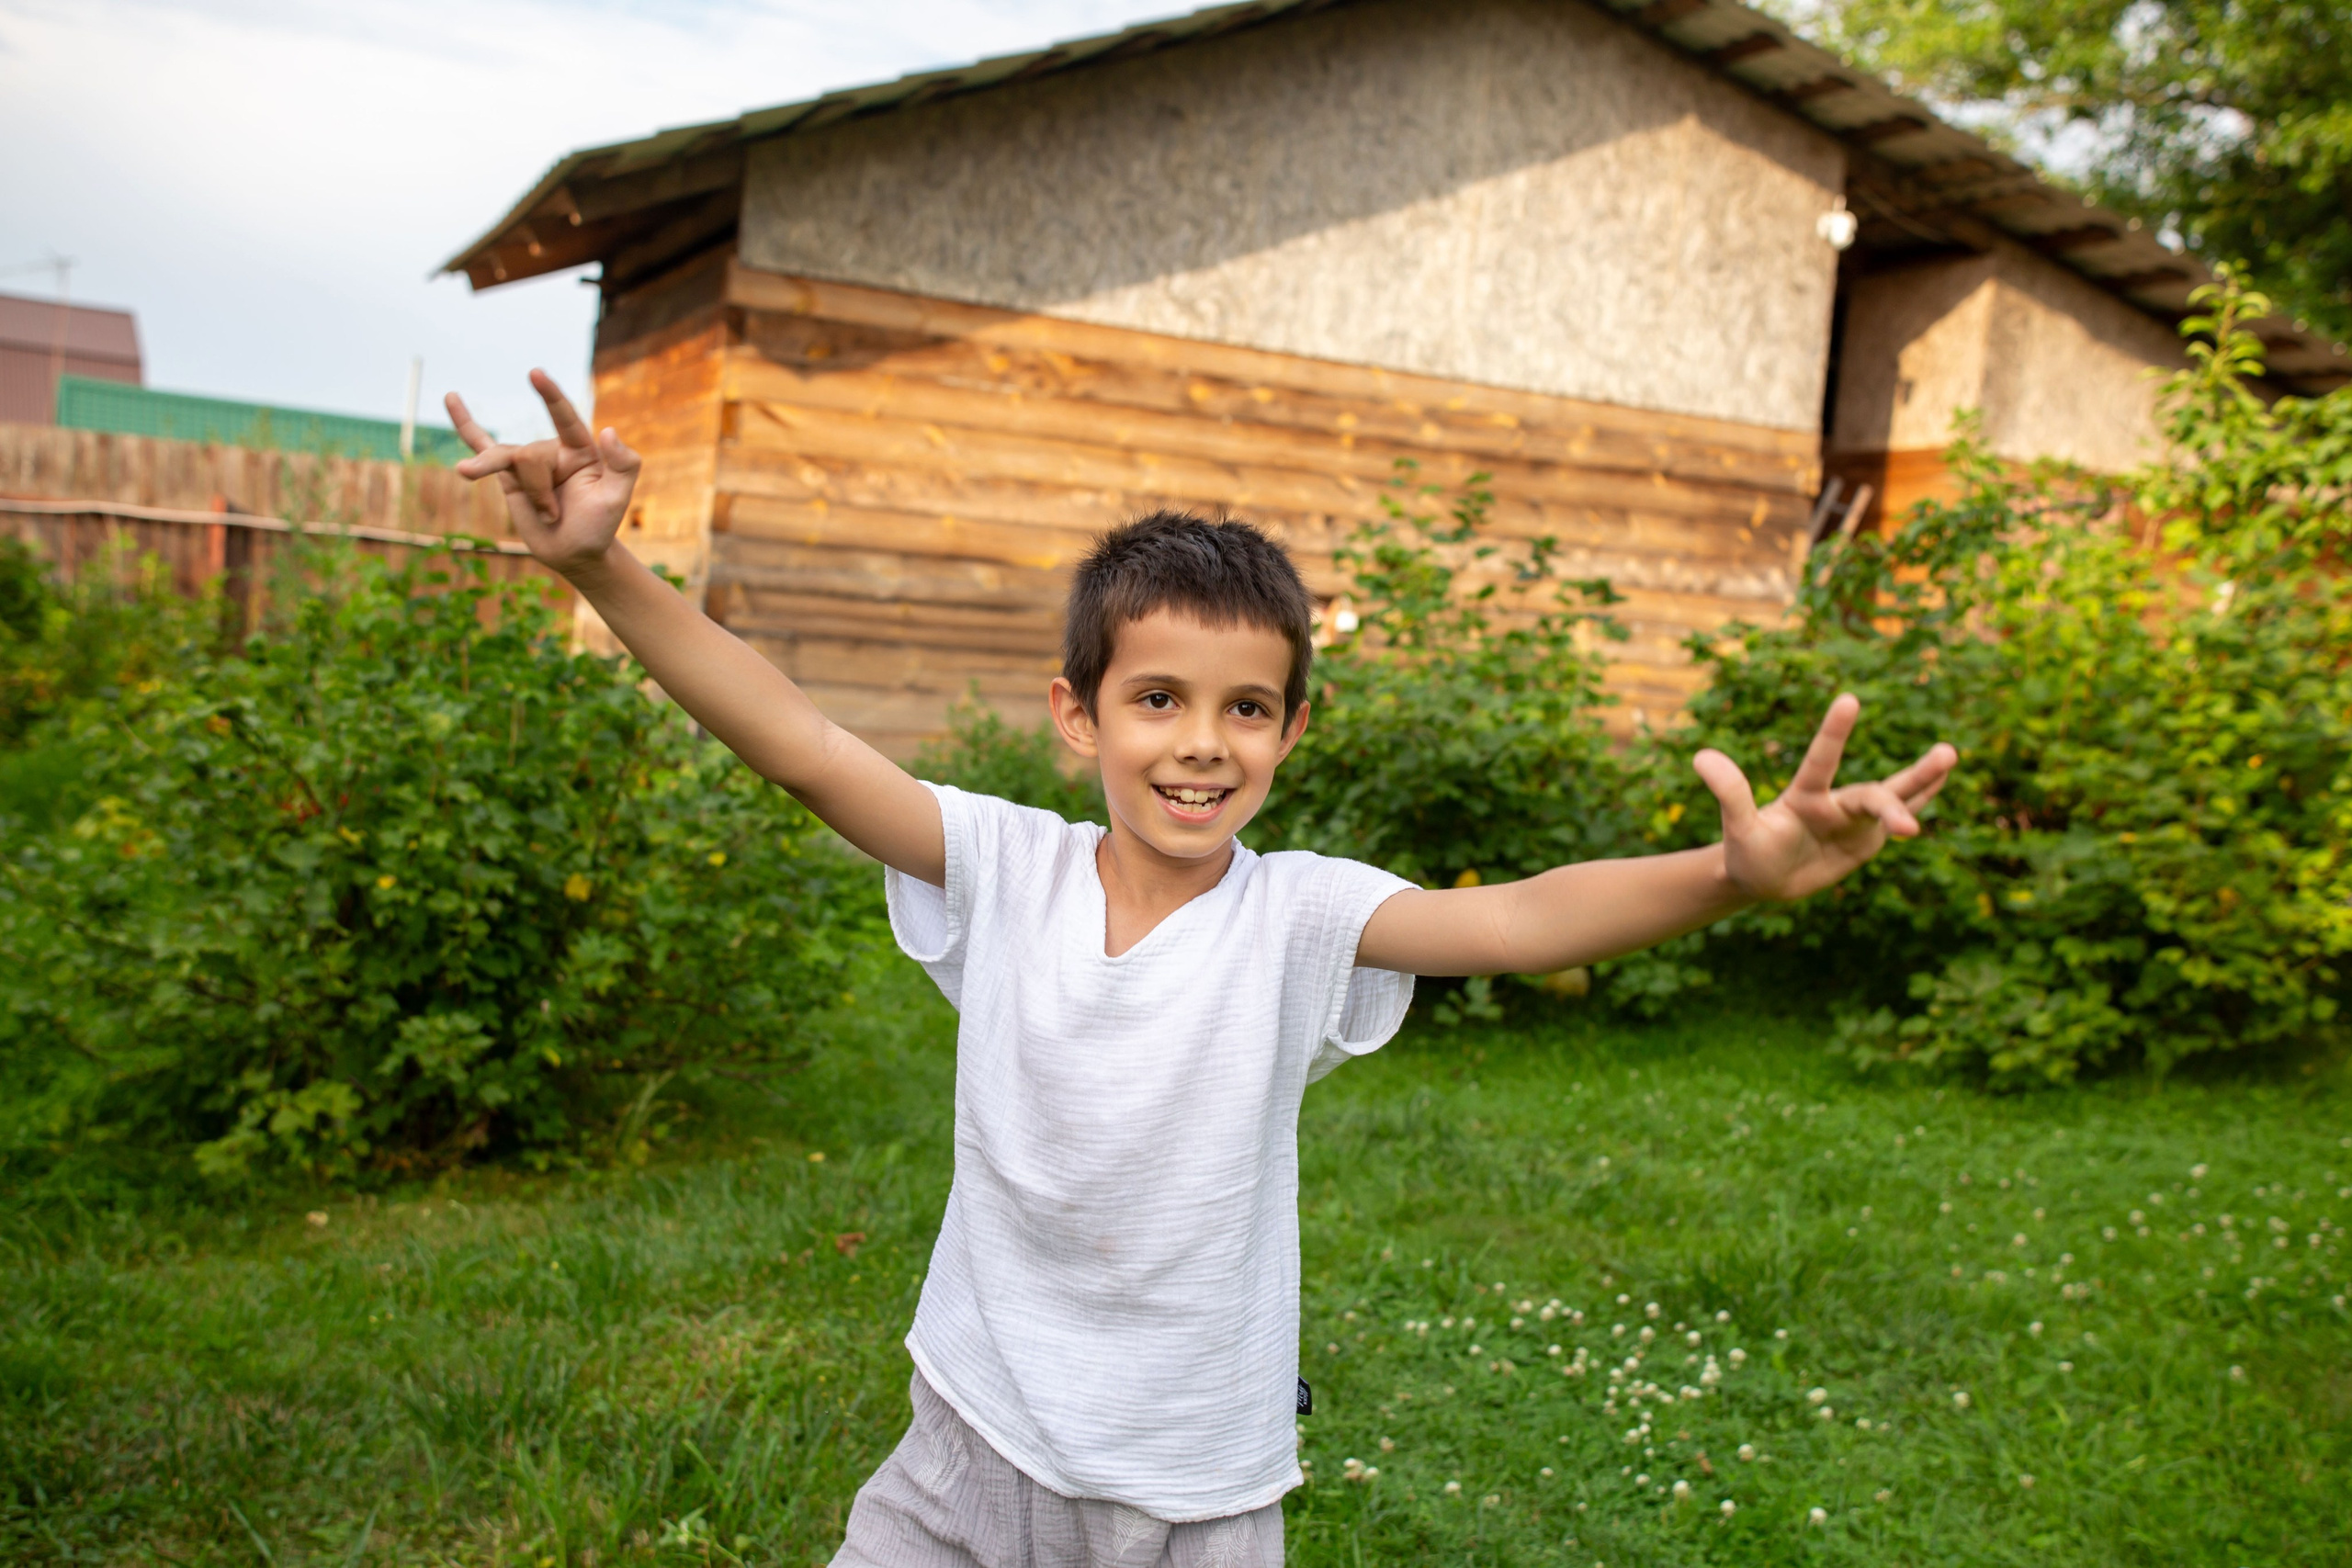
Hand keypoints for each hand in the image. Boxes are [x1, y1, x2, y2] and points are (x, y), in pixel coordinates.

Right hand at [446, 370, 640, 575]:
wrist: (573, 553)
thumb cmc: (598, 526)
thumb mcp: (616, 499)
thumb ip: (624, 465)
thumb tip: (608, 430)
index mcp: (581, 449)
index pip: (565, 417)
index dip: (550, 395)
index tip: (534, 374)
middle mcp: (553, 449)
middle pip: (530, 456)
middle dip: (540, 492)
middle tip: (556, 516)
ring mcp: (528, 460)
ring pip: (506, 460)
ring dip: (525, 493)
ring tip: (541, 514)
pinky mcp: (507, 474)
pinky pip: (482, 443)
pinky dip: (465, 422)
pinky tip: (452, 398)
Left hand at [1695, 694, 1955, 902]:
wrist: (1763, 877)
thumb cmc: (1748, 853)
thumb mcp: (1737, 829)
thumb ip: (1730, 793)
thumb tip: (1701, 755)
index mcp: (1804, 796)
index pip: (1821, 760)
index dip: (1833, 732)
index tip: (1849, 699)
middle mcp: (1834, 802)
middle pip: (1869, 795)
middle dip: (1890, 803)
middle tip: (1907, 826)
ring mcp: (1854, 819)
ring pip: (1894, 796)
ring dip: (1923, 779)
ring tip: (1951, 753)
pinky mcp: (1867, 837)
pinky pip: (1899, 813)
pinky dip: (1921, 798)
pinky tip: (1944, 778)